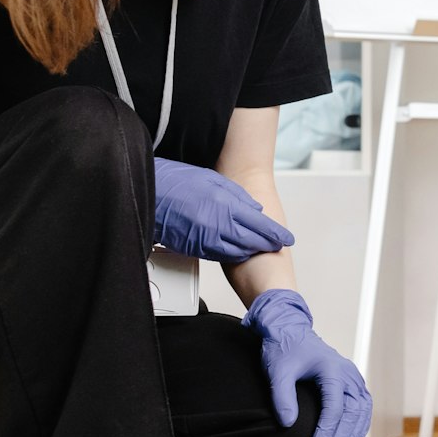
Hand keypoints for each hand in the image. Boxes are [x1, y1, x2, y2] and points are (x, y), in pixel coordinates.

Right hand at [153, 158, 293, 262]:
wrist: (150, 193)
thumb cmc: (179, 183)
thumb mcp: (214, 181)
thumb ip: (238, 197)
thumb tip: (257, 210)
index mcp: (225, 205)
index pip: (259, 225)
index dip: (275, 234)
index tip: (287, 238)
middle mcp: (217, 224)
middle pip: (251, 241)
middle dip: (267, 244)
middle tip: (278, 245)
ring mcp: (205, 238)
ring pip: (236, 252)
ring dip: (251, 251)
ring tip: (260, 248)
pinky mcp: (193, 248)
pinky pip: (219, 255)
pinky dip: (232, 254)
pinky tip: (238, 251)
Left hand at [243, 289, 372, 436]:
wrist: (291, 332)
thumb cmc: (284, 351)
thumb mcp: (277, 371)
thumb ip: (282, 397)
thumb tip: (288, 424)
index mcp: (332, 370)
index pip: (335, 408)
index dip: (326, 432)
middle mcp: (348, 374)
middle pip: (352, 413)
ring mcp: (353, 377)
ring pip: (362, 411)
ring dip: (352, 434)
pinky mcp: (352, 382)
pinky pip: (363, 407)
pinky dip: (360, 424)